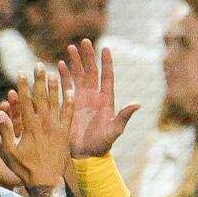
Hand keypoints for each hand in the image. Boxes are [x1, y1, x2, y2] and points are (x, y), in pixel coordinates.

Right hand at [0, 65, 72, 189]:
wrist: (47, 182)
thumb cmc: (25, 169)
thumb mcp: (9, 153)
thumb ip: (4, 132)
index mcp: (29, 127)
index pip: (25, 101)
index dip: (22, 86)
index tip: (21, 72)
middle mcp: (44, 124)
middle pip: (41, 97)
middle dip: (39, 80)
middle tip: (38, 65)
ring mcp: (56, 128)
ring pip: (55, 103)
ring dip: (54, 87)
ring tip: (53, 72)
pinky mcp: (65, 134)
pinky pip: (69, 115)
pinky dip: (69, 103)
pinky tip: (71, 91)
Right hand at [61, 39, 138, 158]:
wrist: (85, 155)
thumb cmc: (102, 145)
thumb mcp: (114, 131)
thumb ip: (123, 117)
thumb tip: (137, 104)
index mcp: (106, 100)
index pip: (107, 77)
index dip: (106, 63)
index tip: (105, 48)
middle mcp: (94, 96)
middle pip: (91, 71)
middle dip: (88, 57)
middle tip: (84, 41)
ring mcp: (81, 99)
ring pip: (78, 76)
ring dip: (75, 62)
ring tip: (71, 48)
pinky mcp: (70, 104)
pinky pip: (66, 86)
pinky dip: (63, 76)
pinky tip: (59, 65)